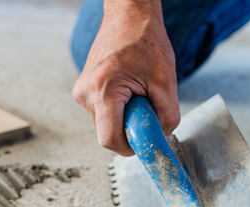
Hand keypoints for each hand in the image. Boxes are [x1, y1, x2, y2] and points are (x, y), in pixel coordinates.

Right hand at [72, 0, 179, 155]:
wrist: (129, 15)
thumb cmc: (145, 40)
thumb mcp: (166, 81)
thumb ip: (167, 116)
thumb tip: (162, 140)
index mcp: (103, 90)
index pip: (109, 139)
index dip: (130, 147)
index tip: (146, 140)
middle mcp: (85, 93)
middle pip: (107, 133)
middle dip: (130, 128)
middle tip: (147, 107)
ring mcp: (81, 91)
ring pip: (106, 124)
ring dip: (125, 117)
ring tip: (138, 93)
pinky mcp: (84, 89)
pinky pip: (103, 112)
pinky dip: (119, 109)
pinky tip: (129, 89)